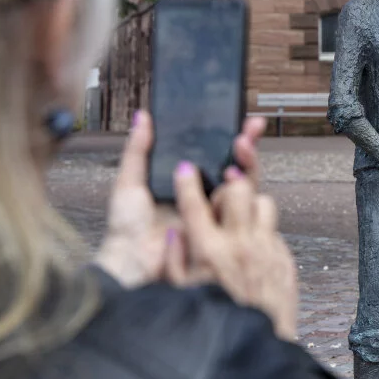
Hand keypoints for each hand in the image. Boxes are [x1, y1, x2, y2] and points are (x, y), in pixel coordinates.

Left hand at [95, 113, 267, 288]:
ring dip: (246, 162)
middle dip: (246, 144)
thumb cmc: (126, 226)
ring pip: (243, 184)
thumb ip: (138, 149)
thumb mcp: (129, 181)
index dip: (226, 136)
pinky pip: (241, 208)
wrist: (132, 262)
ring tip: (240, 147)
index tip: (238, 118)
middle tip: (251, 127)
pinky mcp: (221, 229)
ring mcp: (214, 213)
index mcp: (183, 183)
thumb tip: (143, 116)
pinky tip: (233, 175)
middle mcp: (202, 196)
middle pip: (233, 166)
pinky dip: (242, 190)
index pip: (211, 155)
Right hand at [171, 162, 298, 341]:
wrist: (258, 353)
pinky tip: (252, 251)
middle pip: (238, 188)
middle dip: (227, 185)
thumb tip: (174, 233)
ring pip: (264, 203)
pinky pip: (275, 232)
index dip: (187, 182)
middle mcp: (241, 245)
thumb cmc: (214, 327)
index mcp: (210, 253)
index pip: (195, 204)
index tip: (185, 170)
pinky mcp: (285, 261)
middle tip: (221, 198)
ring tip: (240, 221)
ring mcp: (267, 251)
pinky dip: (263, 235)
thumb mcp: (181, 298)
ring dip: (251, 206)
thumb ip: (174, 262)